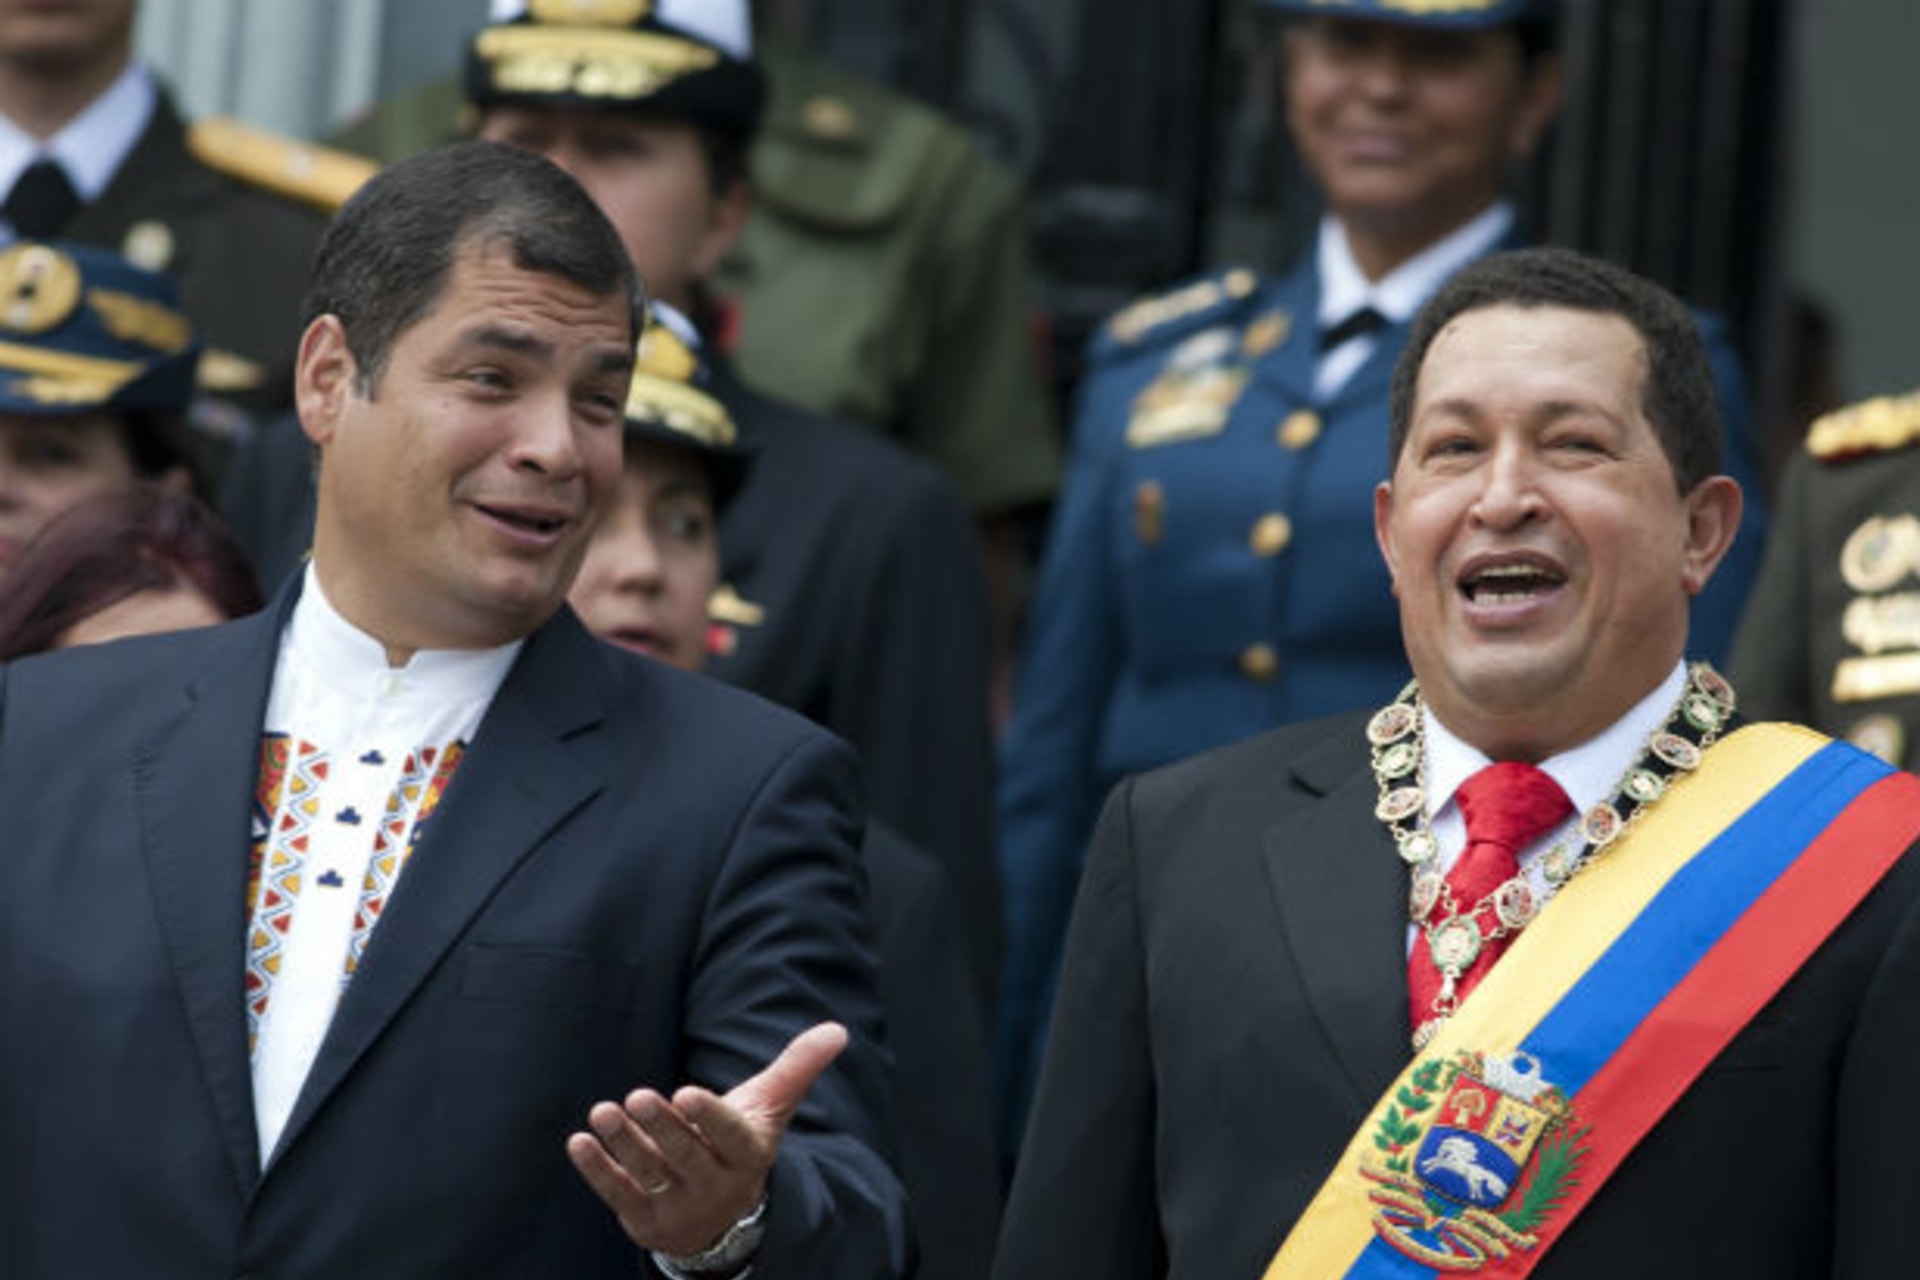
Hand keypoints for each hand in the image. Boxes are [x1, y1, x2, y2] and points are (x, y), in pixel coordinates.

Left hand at [567, 1021, 848, 1256]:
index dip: (708, 1118)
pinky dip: (598, 1170)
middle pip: (685, 1155)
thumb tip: (838, 1029)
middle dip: (662, 1126)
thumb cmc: (742, 1143)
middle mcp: (716, 1186)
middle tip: (638, 1096)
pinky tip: (579, 1142)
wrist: (723, 1216)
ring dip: (624, 1143)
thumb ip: (797, 1068)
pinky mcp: (645, 1219)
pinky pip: (619, 1194)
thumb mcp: (770, 1108)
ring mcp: (679, 1206)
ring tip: (603, 1112)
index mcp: (748, 1156)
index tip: (687, 1092)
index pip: (729, 1137)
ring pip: (649, 1172)